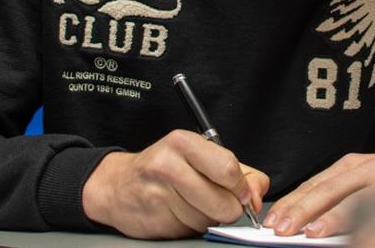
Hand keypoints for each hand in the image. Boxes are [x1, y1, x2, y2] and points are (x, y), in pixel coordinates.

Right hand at [81, 129, 269, 238]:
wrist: (118, 185)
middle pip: (223, 203)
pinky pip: (191, 232)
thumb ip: (241, 173)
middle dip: (228, 208)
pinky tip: (178, 212)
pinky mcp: (155, 222)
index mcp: (183, 142)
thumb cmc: (167, 167)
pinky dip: (191, 227)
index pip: (228, 170)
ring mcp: (158, 195)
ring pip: (208, 221)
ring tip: (191, 202)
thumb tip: (256, 194)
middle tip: (217, 199)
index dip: (241, 187)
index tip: (239, 191)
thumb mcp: (203, 155)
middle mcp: (168, 165)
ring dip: (207, 218)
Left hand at [263, 146, 374, 244]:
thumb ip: (334, 195)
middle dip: (309, 213)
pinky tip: (363, 244)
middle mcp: (373, 176)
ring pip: (364, 209)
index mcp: (355, 167)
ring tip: (318, 235)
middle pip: (335, 194)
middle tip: (289, 229)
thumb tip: (301, 220)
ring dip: (340, 225)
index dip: (294, 204)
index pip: (318, 185)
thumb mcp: (363, 177)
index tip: (274, 222)